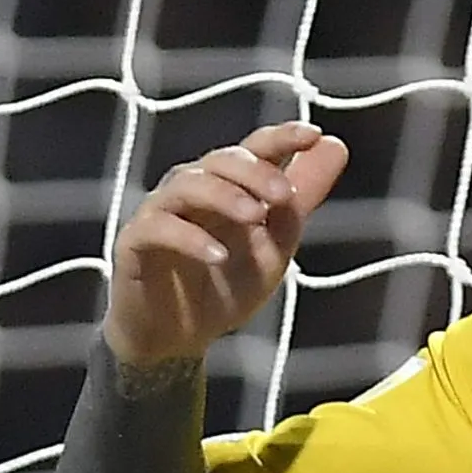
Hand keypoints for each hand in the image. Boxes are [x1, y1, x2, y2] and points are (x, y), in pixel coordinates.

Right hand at [105, 121, 348, 364]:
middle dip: (255, 172)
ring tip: (255, 218)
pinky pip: (158, 228)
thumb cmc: (226, 285)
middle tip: (284, 195)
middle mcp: (194, 189)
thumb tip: (335, 146)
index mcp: (230, 186)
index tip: (313, 135)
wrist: (181, 337)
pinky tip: (217, 255)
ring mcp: (161, 212)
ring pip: (188, 185)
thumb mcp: (278, 244)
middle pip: (221, 160)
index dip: (281, 137)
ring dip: (225, 196)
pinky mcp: (136, 242)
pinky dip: (190, 238)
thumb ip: (303, 199)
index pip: (254, 149)